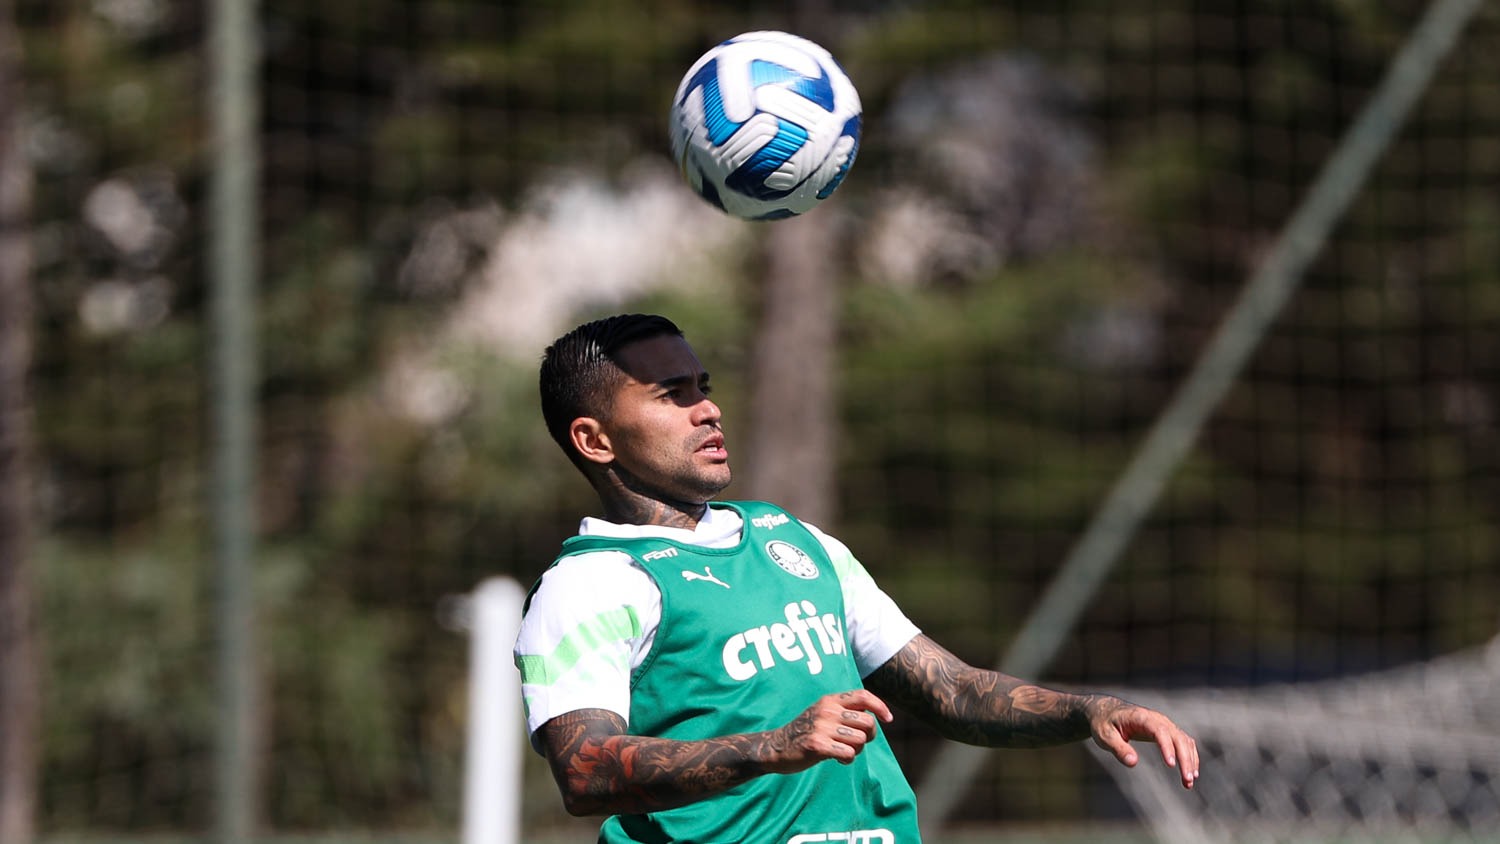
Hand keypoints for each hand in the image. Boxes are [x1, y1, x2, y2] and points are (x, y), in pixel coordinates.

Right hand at [765, 689, 893, 772]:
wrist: (776, 748)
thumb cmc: (806, 732)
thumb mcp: (823, 714)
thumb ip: (845, 712)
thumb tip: (875, 715)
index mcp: (830, 700)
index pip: (863, 696)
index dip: (881, 706)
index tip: (888, 719)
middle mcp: (827, 710)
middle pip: (868, 722)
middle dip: (869, 736)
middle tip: (858, 743)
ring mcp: (821, 727)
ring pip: (860, 740)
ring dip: (857, 750)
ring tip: (845, 752)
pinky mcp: (817, 745)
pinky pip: (849, 754)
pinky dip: (848, 760)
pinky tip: (838, 760)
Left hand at [1086, 697, 1199, 788]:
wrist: (1107, 711)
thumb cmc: (1104, 723)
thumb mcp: (1104, 736)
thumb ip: (1118, 748)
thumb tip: (1133, 763)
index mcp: (1141, 717)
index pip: (1159, 731)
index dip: (1167, 747)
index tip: (1171, 765)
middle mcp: (1157, 719)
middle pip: (1177, 737)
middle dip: (1185, 758)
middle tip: (1188, 780)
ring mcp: (1164, 724)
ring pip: (1184, 741)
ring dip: (1190, 760)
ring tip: (1189, 782)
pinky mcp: (1167, 731)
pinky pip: (1184, 743)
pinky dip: (1190, 757)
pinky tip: (1190, 774)